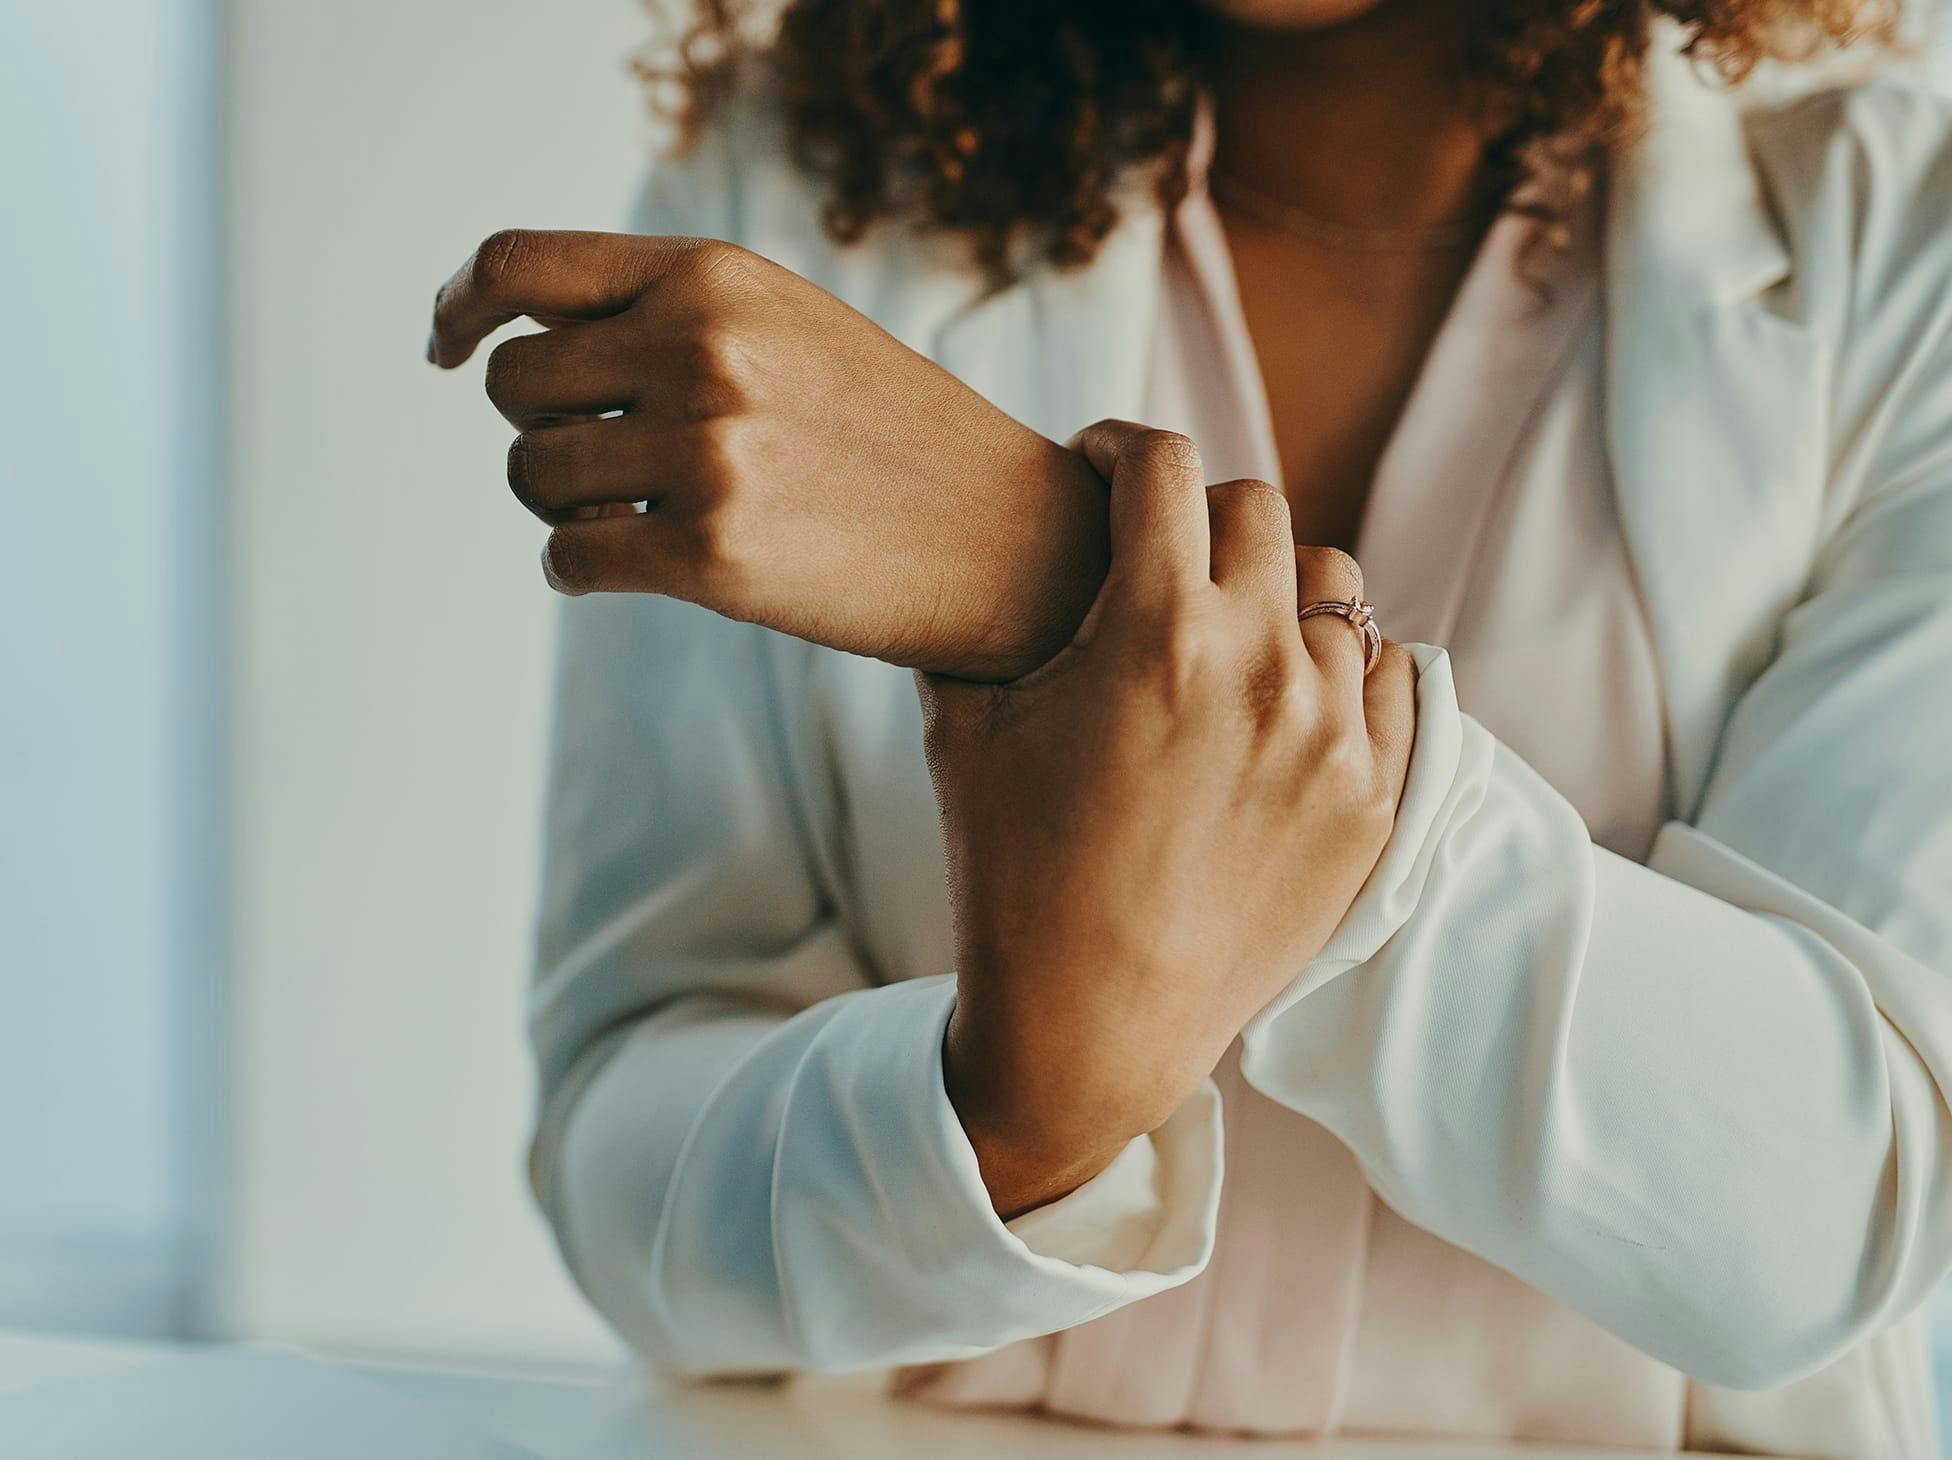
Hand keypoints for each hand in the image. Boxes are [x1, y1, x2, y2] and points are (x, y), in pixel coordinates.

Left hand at [427, 230, 1106, 679]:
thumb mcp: (787, 327)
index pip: (519, 267)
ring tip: (637, 516)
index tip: (448, 348)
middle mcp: (701, 347)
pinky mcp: (712, 554)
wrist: (1010, 538)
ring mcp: (708, 450)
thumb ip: (666, 313)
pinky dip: (579, 569)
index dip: (460, 307)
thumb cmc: (890, 436)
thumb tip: (516, 341)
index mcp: (714, 276)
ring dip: (562, 505)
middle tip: (604, 464)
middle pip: (511, 386)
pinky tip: (634, 568)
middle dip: (539, 429)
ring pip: (530, 476)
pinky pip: (568, 558)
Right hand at [917, 421, 1416, 1218]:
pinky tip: (1291, 687)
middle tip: (1160, 551)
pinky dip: (1345, 663)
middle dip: (1197, 512)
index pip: (1164, 466)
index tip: (1100, 467)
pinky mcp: (1373, 800)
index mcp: (1157, 633)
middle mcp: (1264, 668)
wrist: (1093, 1028)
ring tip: (1229, 627)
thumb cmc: (1011, 881)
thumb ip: (983, 623)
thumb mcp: (965, 733)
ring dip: (1275, 585)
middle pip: (1257, 509)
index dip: (1120, 447)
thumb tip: (989, 559)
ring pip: (1334, 588)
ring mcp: (1334, 736)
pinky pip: (1392, 676)